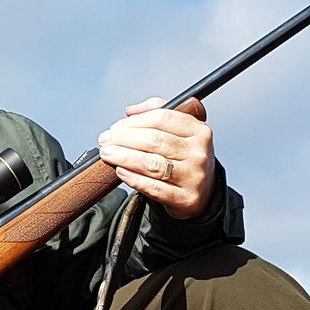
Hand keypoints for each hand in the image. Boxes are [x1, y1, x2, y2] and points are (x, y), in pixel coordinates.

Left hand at [97, 96, 214, 219]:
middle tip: (107, 141)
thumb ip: (157, 113)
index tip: (117, 127)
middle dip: (123, 139)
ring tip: (108, 154)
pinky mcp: (186, 198)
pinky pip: (153, 187)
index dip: (134, 121)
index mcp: (198, 130)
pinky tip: (121, 171)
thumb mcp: (180, 132)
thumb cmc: (185, 159)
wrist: (202, 193)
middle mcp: (198, 152)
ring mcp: (193, 176)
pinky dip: (133, 178)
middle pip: (154, 140)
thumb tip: (131, 111)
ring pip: (152, 164)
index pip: (162, 118)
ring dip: (123, 157)